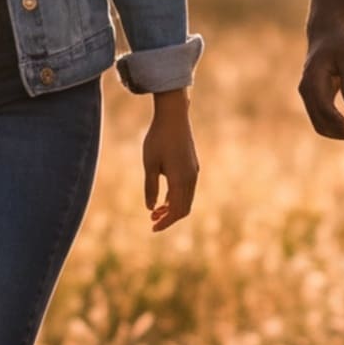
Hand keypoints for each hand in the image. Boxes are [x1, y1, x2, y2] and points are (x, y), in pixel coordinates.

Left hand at [141, 90, 200, 229]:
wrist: (173, 116)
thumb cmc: (158, 139)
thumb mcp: (150, 164)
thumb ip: (150, 188)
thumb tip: (151, 208)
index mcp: (180, 180)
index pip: (176, 210)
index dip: (165, 222)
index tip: (152, 228)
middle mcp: (191, 178)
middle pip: (184, 208)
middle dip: (169, 218)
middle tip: (152, 221)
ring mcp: (193, 171)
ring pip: (186, 199)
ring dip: (172, 208)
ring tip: (155, 211)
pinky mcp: (192, 166)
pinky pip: (187, 189)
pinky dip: (176, 197)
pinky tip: (164, 197)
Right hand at [298, 23, 343, 142]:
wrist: (326, 35)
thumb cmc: (340, 44)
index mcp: (312, 81)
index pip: (324, 110)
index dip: (340, 124)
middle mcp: (307, 91)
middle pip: (320, 122)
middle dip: (341, 133)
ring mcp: (310, 96)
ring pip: (320, 124)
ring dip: (339, 133)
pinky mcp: (316, 98)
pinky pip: (323, 118)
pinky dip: (337, 126)